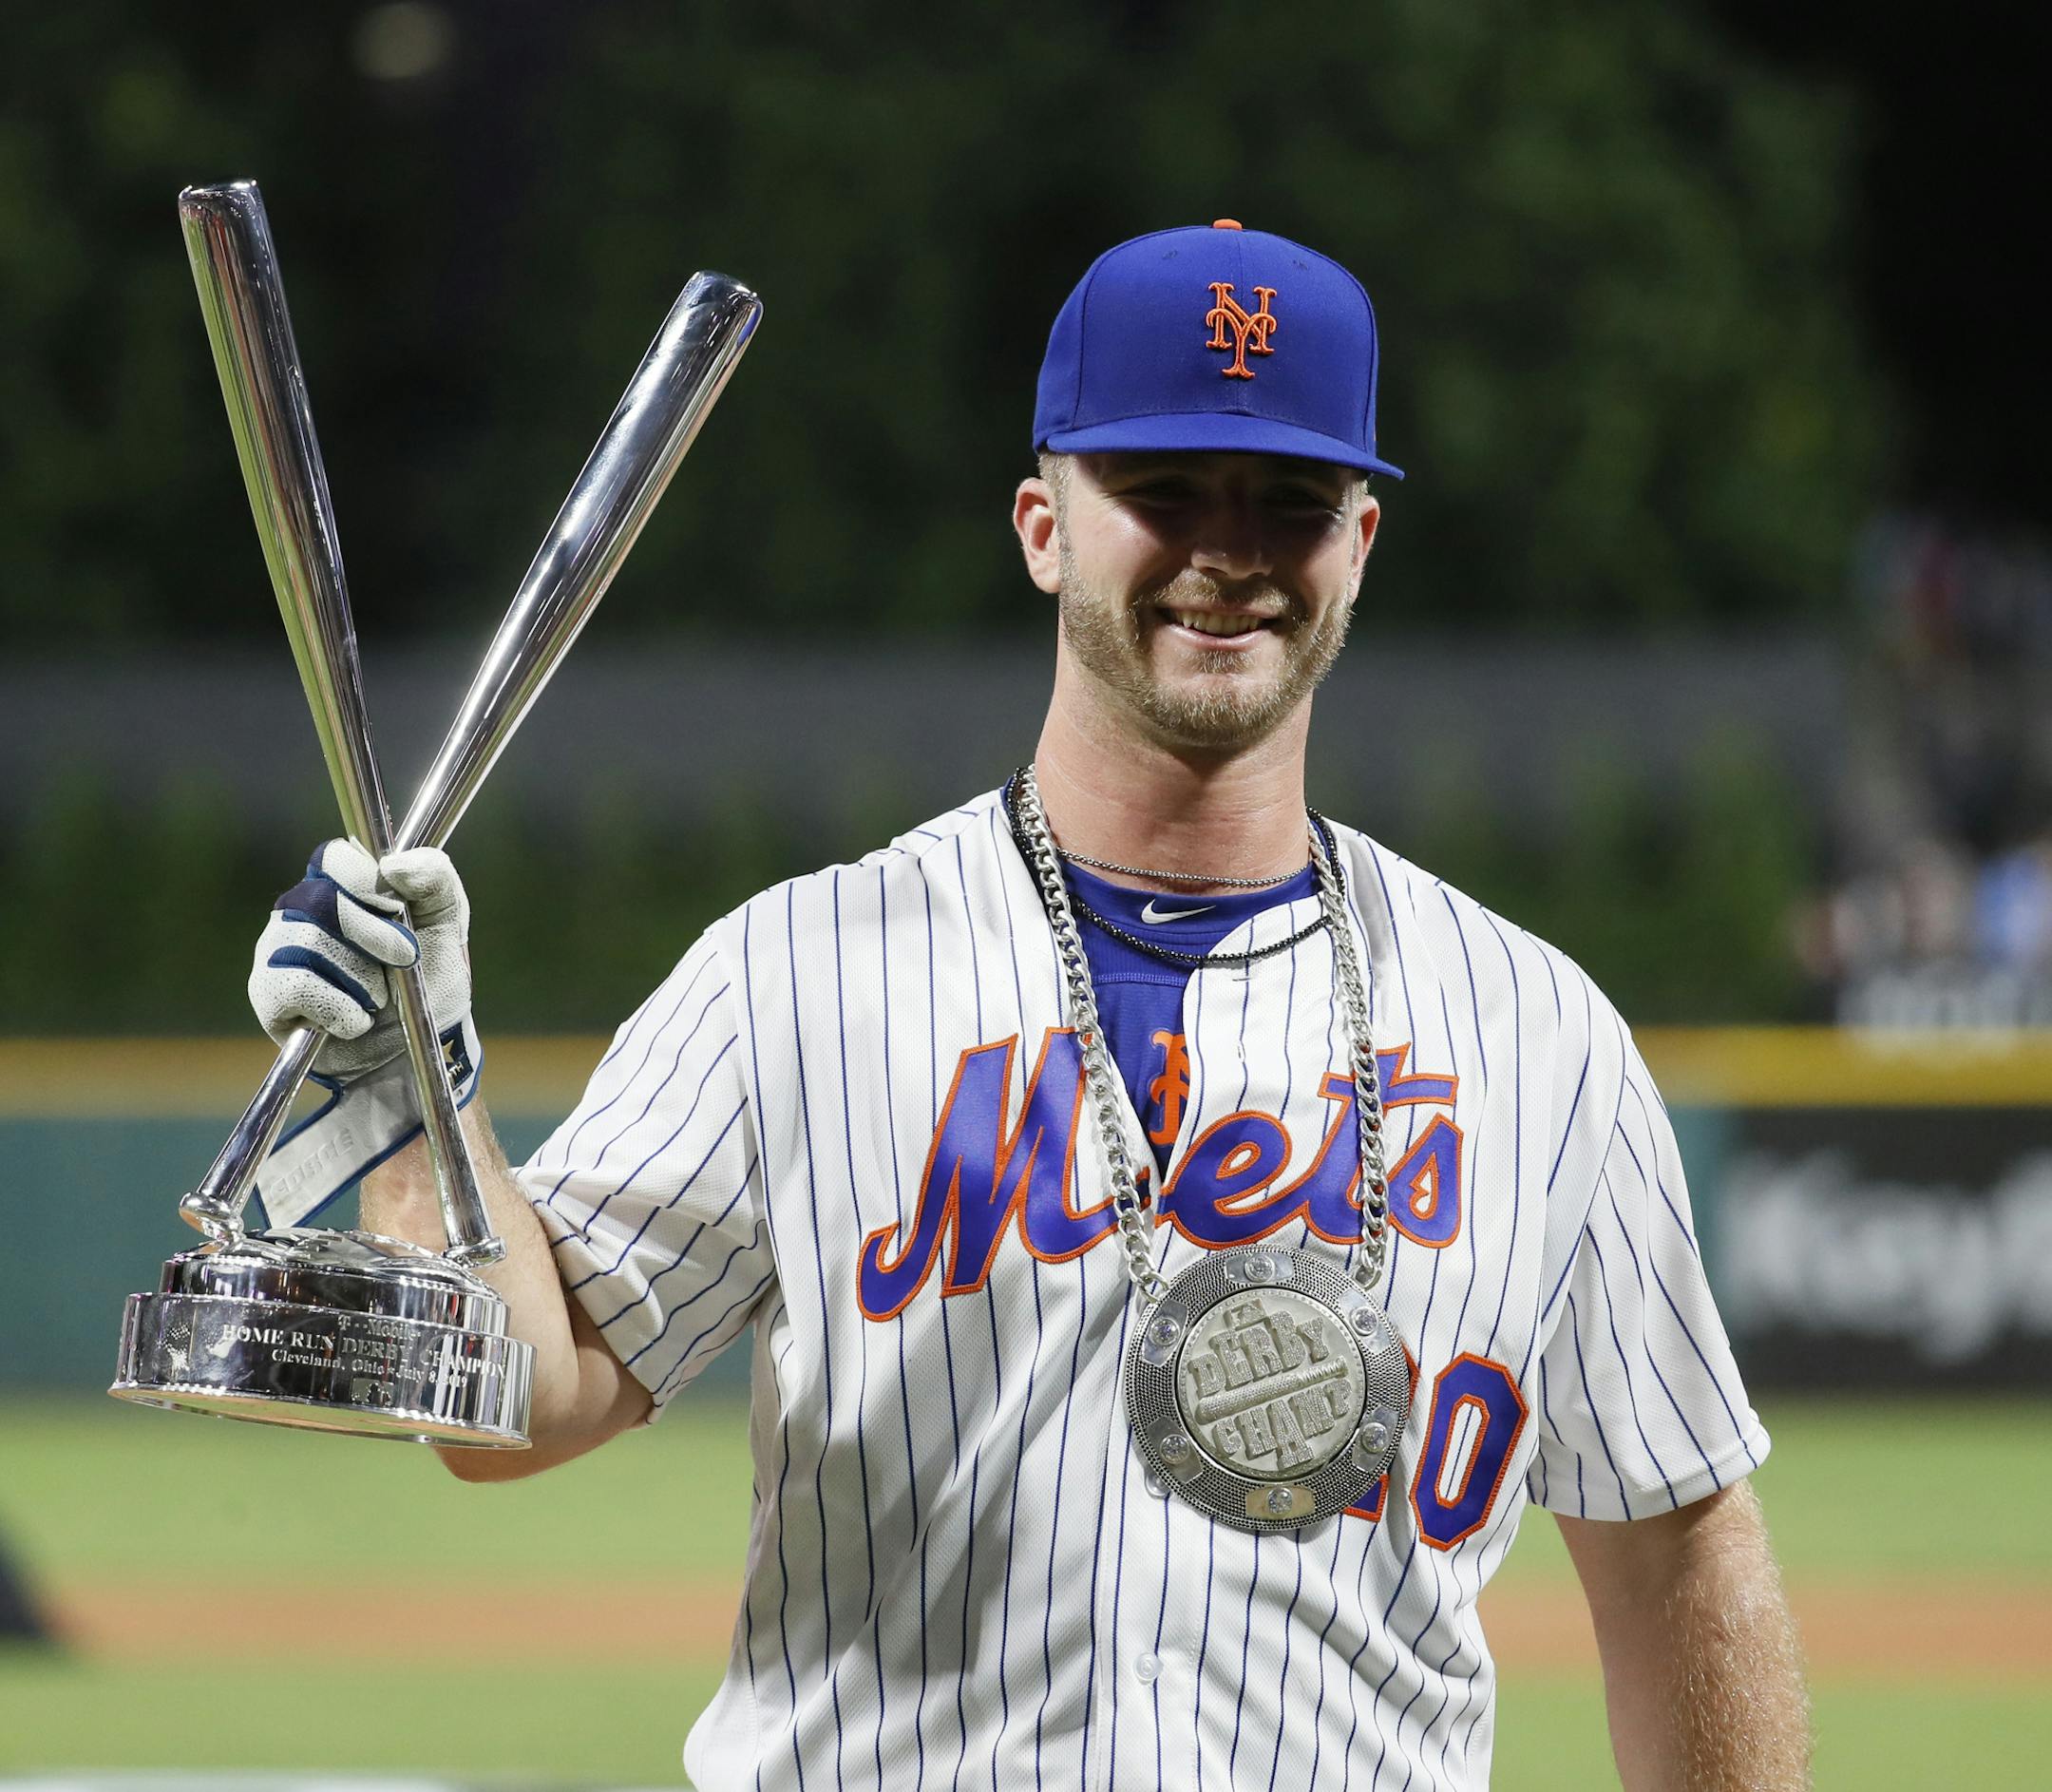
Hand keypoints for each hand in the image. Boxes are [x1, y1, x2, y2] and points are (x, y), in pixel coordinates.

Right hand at [249, 838, 472, 1082]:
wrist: (416, 1049)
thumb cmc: (428, 980)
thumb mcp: (447, 925)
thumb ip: (436, 879)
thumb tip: (394, 864)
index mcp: (342, 883)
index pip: (334, 857)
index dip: (366, 881)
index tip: (398, 909)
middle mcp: (301, 908)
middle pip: (321, 900)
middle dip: (376, 936)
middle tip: (404, 960)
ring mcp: (278, 949)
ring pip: (309, 945)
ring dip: (363, 980)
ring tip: (378, 997)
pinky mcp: (267, 992)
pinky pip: (295, 987)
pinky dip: (339, 1010)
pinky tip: (354, 1021)